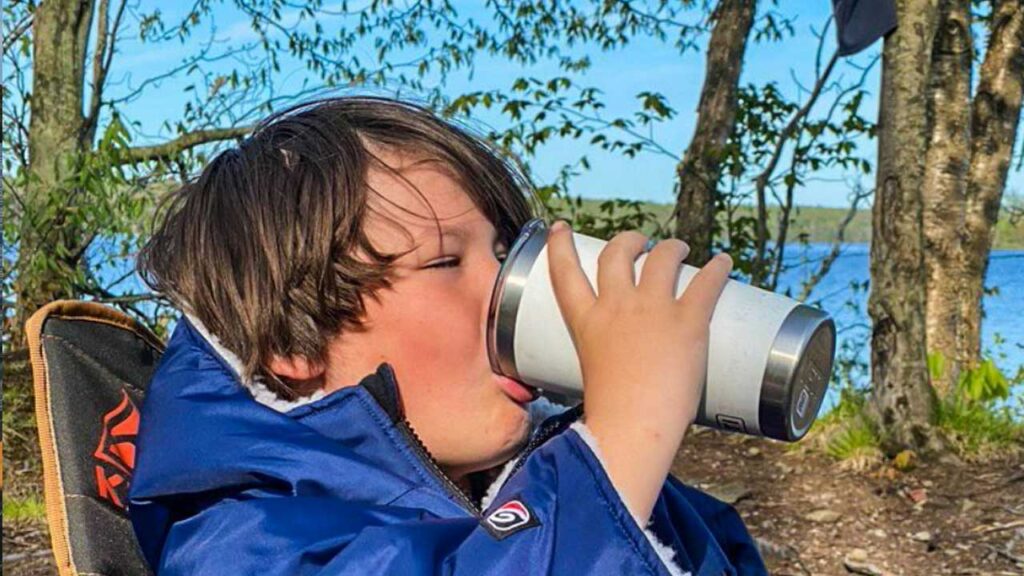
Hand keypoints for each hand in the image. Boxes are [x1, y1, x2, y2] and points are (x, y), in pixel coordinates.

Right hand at [545, 220, 731, 523]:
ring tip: (679, 249)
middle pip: (617, 254)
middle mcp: (617, 306)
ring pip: (662, 257)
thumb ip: (607, 362)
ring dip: (671, 247)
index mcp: (588, 322)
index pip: (565, 272)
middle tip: (639, 242)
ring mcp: (653, 310)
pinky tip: (724, 263)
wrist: (632, 427)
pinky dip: (718, 269)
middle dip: (627, 241)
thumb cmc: (613, 417)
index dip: (559, 245)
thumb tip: (625, 373)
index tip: (560, 227)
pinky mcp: (688, 321)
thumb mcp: (595, 375)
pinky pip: (707, 282)